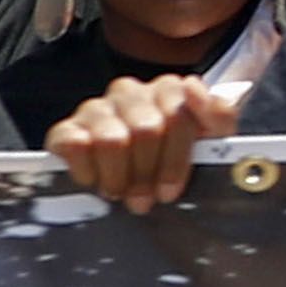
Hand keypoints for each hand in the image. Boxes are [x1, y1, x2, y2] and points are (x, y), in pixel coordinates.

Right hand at [47, 75, 223, 211]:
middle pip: (146, 131)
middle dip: (148, 173)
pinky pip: (74, 146)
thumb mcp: (212, 139)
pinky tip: (97, 180)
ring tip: (122, 193)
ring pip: (112, 141)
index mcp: (169, 90)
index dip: (175, 160)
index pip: (178, 116)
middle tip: (145, 199)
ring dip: (119, 177)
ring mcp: (96, 108)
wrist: (132, 174)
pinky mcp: (67, 127)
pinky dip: (87, 171)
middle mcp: (131, 92)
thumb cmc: (176, 156)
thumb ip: (218, 114)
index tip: (170, 190)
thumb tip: (194, 87)